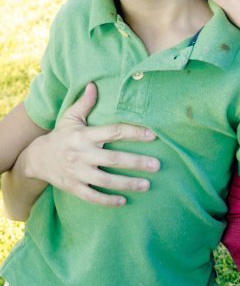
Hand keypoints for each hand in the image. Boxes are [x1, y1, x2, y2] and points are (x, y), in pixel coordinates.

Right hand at [27, 82, 159, 205]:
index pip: (113, 131)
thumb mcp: (70, 117)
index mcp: (84, 135)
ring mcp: (77, 173)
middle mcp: (81, 154)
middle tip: (156, 165)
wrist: (37, 159)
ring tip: (147, 184)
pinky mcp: (73, 187)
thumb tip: (93, 84)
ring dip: (127, 183)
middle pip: (113, 159)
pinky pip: (92, 196)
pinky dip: (107, 200)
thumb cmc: (61, 136)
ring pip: (105, 181)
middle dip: (136, 162)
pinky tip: (124, 200)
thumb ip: (84, 103)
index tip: (153, 135)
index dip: (134, 133)